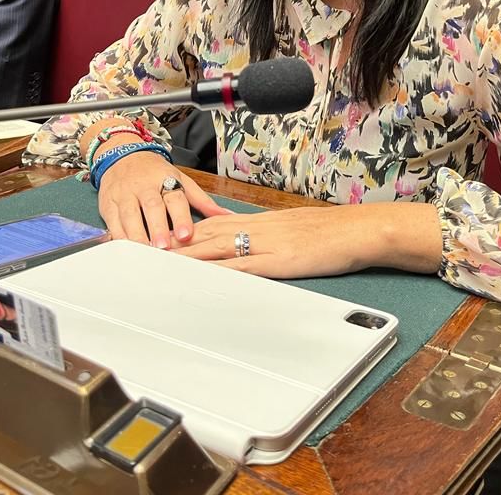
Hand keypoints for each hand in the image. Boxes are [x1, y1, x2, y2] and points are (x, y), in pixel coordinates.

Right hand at [98, 151, 232, 248]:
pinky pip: (113, 223)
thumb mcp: (181, 179)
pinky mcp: (108, 205)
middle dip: (157, 228)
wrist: (122, 156)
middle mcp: (144, 186)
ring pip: (130, 216)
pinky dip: (119, 237)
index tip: (186, 235)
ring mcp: (124, 195)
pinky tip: (126, 251)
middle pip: (151, 207)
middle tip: (164, 247)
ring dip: (137, 235)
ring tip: (145, 253)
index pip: (175, 198)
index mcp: (165, 179)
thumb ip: (202, 200)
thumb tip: (227, 215)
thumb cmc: (155, 173)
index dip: (180, 217)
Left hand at [175, 202, 442, 277]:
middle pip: (206, 234)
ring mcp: (266, 245)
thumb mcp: (293, 228)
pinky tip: (200, 279)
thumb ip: (267, 235)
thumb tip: (246, 244)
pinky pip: (242, 267)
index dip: (182, 230)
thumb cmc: (331, 232)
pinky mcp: (278, 262)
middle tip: (142, 248)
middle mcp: (257, 229)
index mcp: (260, 221)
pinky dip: (217, 272)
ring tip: (157, 262)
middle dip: (173, 242)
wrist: (358, 230)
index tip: (158, 236)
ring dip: (186, 256)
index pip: (212, 224)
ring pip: (217, 248)